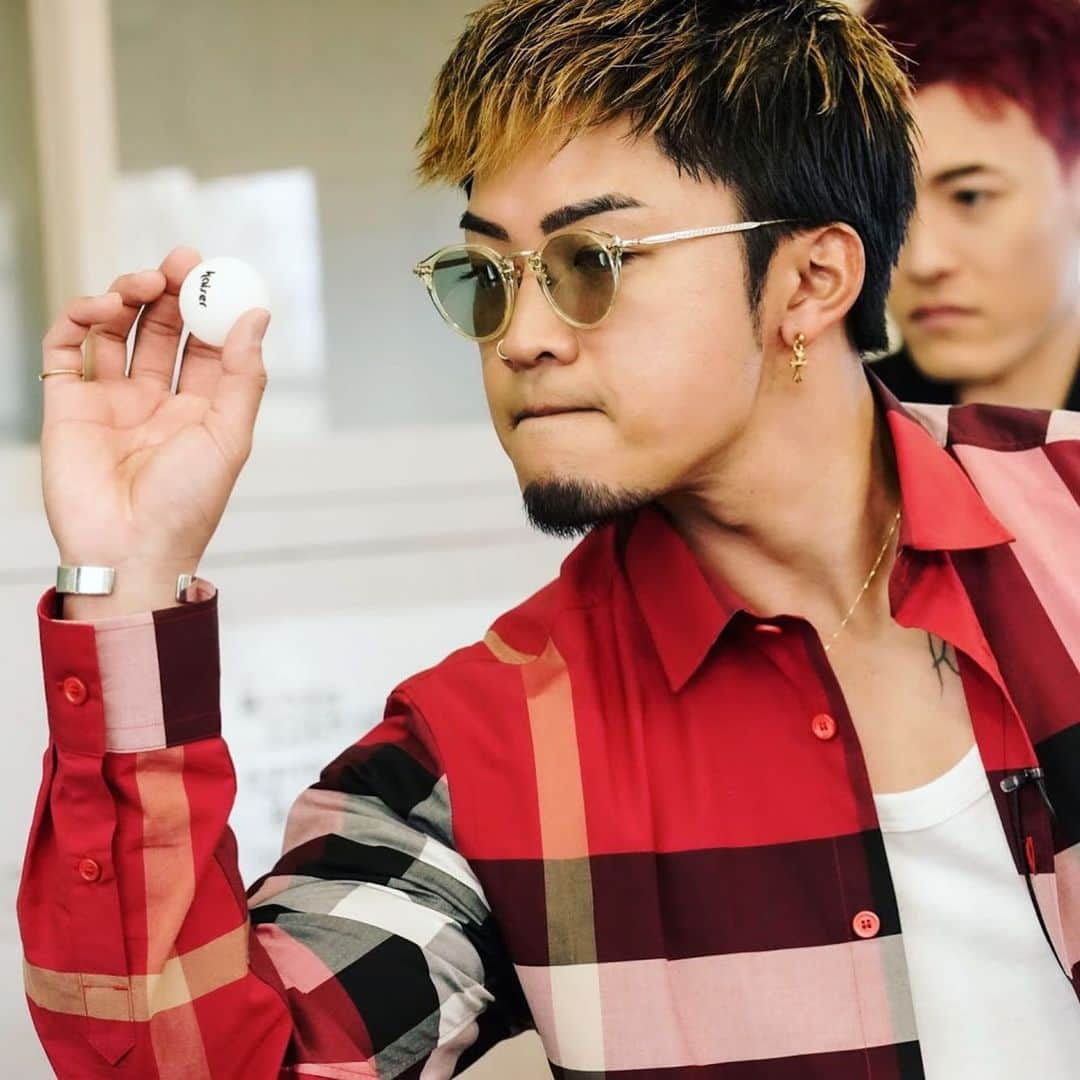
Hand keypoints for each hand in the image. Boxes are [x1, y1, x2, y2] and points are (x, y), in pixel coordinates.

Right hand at [39, 246, 269, 612]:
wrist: (128, 549)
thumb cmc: (186, 505)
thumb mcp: (229, 436)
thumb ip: (244, 375)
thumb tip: (257, 317)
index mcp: (199, 410)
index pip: (206, 345)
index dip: (210, 307)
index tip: (216, 273)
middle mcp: (155, 401)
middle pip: (161, 330)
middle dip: (171, 291)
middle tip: (179, 261)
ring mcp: (110, 401)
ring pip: (116, 331)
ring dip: (128, 298)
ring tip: (143, 285)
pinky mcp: (67, 404)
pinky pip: (67, 348)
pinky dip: (80, 318)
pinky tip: (101, 308)